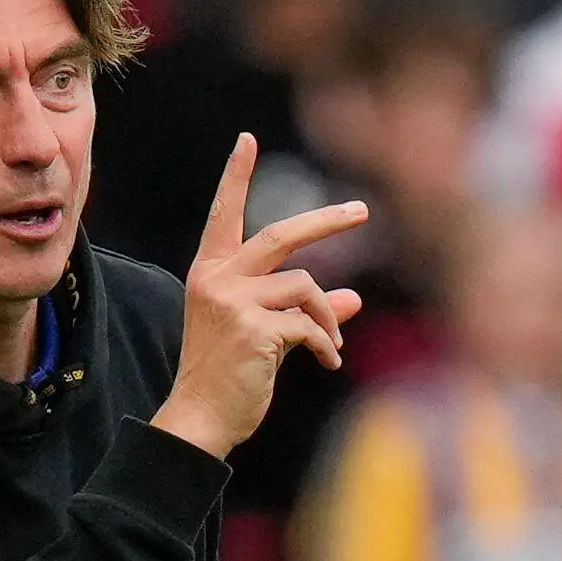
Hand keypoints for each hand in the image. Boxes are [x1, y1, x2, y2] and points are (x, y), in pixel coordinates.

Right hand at [153, 134, 365, 458]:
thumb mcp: (266, 335)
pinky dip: (326, 343)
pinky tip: (328, 363)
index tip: (246, 140)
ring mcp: (233, 303)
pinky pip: (309, 324)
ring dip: (327, 318)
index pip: (224, 217)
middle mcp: (217, 281)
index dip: (235, 178)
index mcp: (209, 275)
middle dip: (326, 222)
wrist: (200, 419)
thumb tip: (353, 298)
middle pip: (282, 236)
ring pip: (305, 287)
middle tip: (361, 211)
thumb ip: (304, 311)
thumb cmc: (229, 379)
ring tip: (331, 346)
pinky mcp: (253, 328)